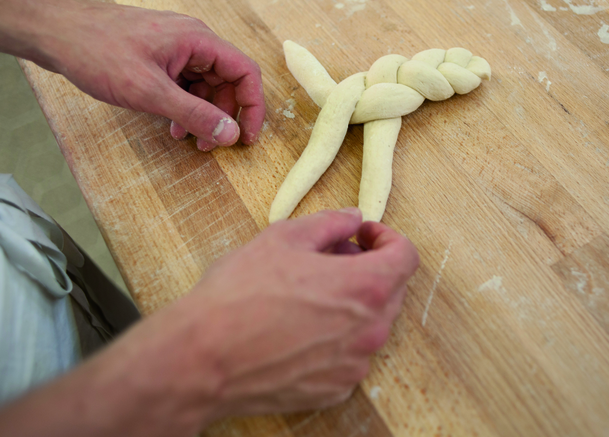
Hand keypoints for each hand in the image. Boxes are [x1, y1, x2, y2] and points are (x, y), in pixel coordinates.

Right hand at [0, 209, 418, 436]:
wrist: (202, 357)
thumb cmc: (240, 292)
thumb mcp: (283, 237)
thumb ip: (330, 223)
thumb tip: (354, 219)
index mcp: (365, 286)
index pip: (407, 256)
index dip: (387, 238)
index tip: (360, 235)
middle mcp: (370, 330)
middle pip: (391, 290)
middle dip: (368, 268)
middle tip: (329, 259)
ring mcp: (354, 364)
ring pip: (370, 325)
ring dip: (352, 304)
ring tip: (309, 295)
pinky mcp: (334, 389)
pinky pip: (349, 356)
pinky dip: (336, 339)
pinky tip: (298, 330)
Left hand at [37, 0, 264, 149]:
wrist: (55, 32)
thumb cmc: (98, 52)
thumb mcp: (149, 91)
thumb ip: (194, 114)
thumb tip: (231, 133)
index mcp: (198, 39)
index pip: (245, 72)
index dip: (252, 106)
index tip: (247, 137)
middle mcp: (193, 40)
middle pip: (227, 81)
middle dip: (223, 115)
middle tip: (211, 145)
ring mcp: (176, 46)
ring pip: (205, 85)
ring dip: (202, 114)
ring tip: (187, 139)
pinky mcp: (161, 54)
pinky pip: (185, 83)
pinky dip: (184, 106)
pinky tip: (171, 125)